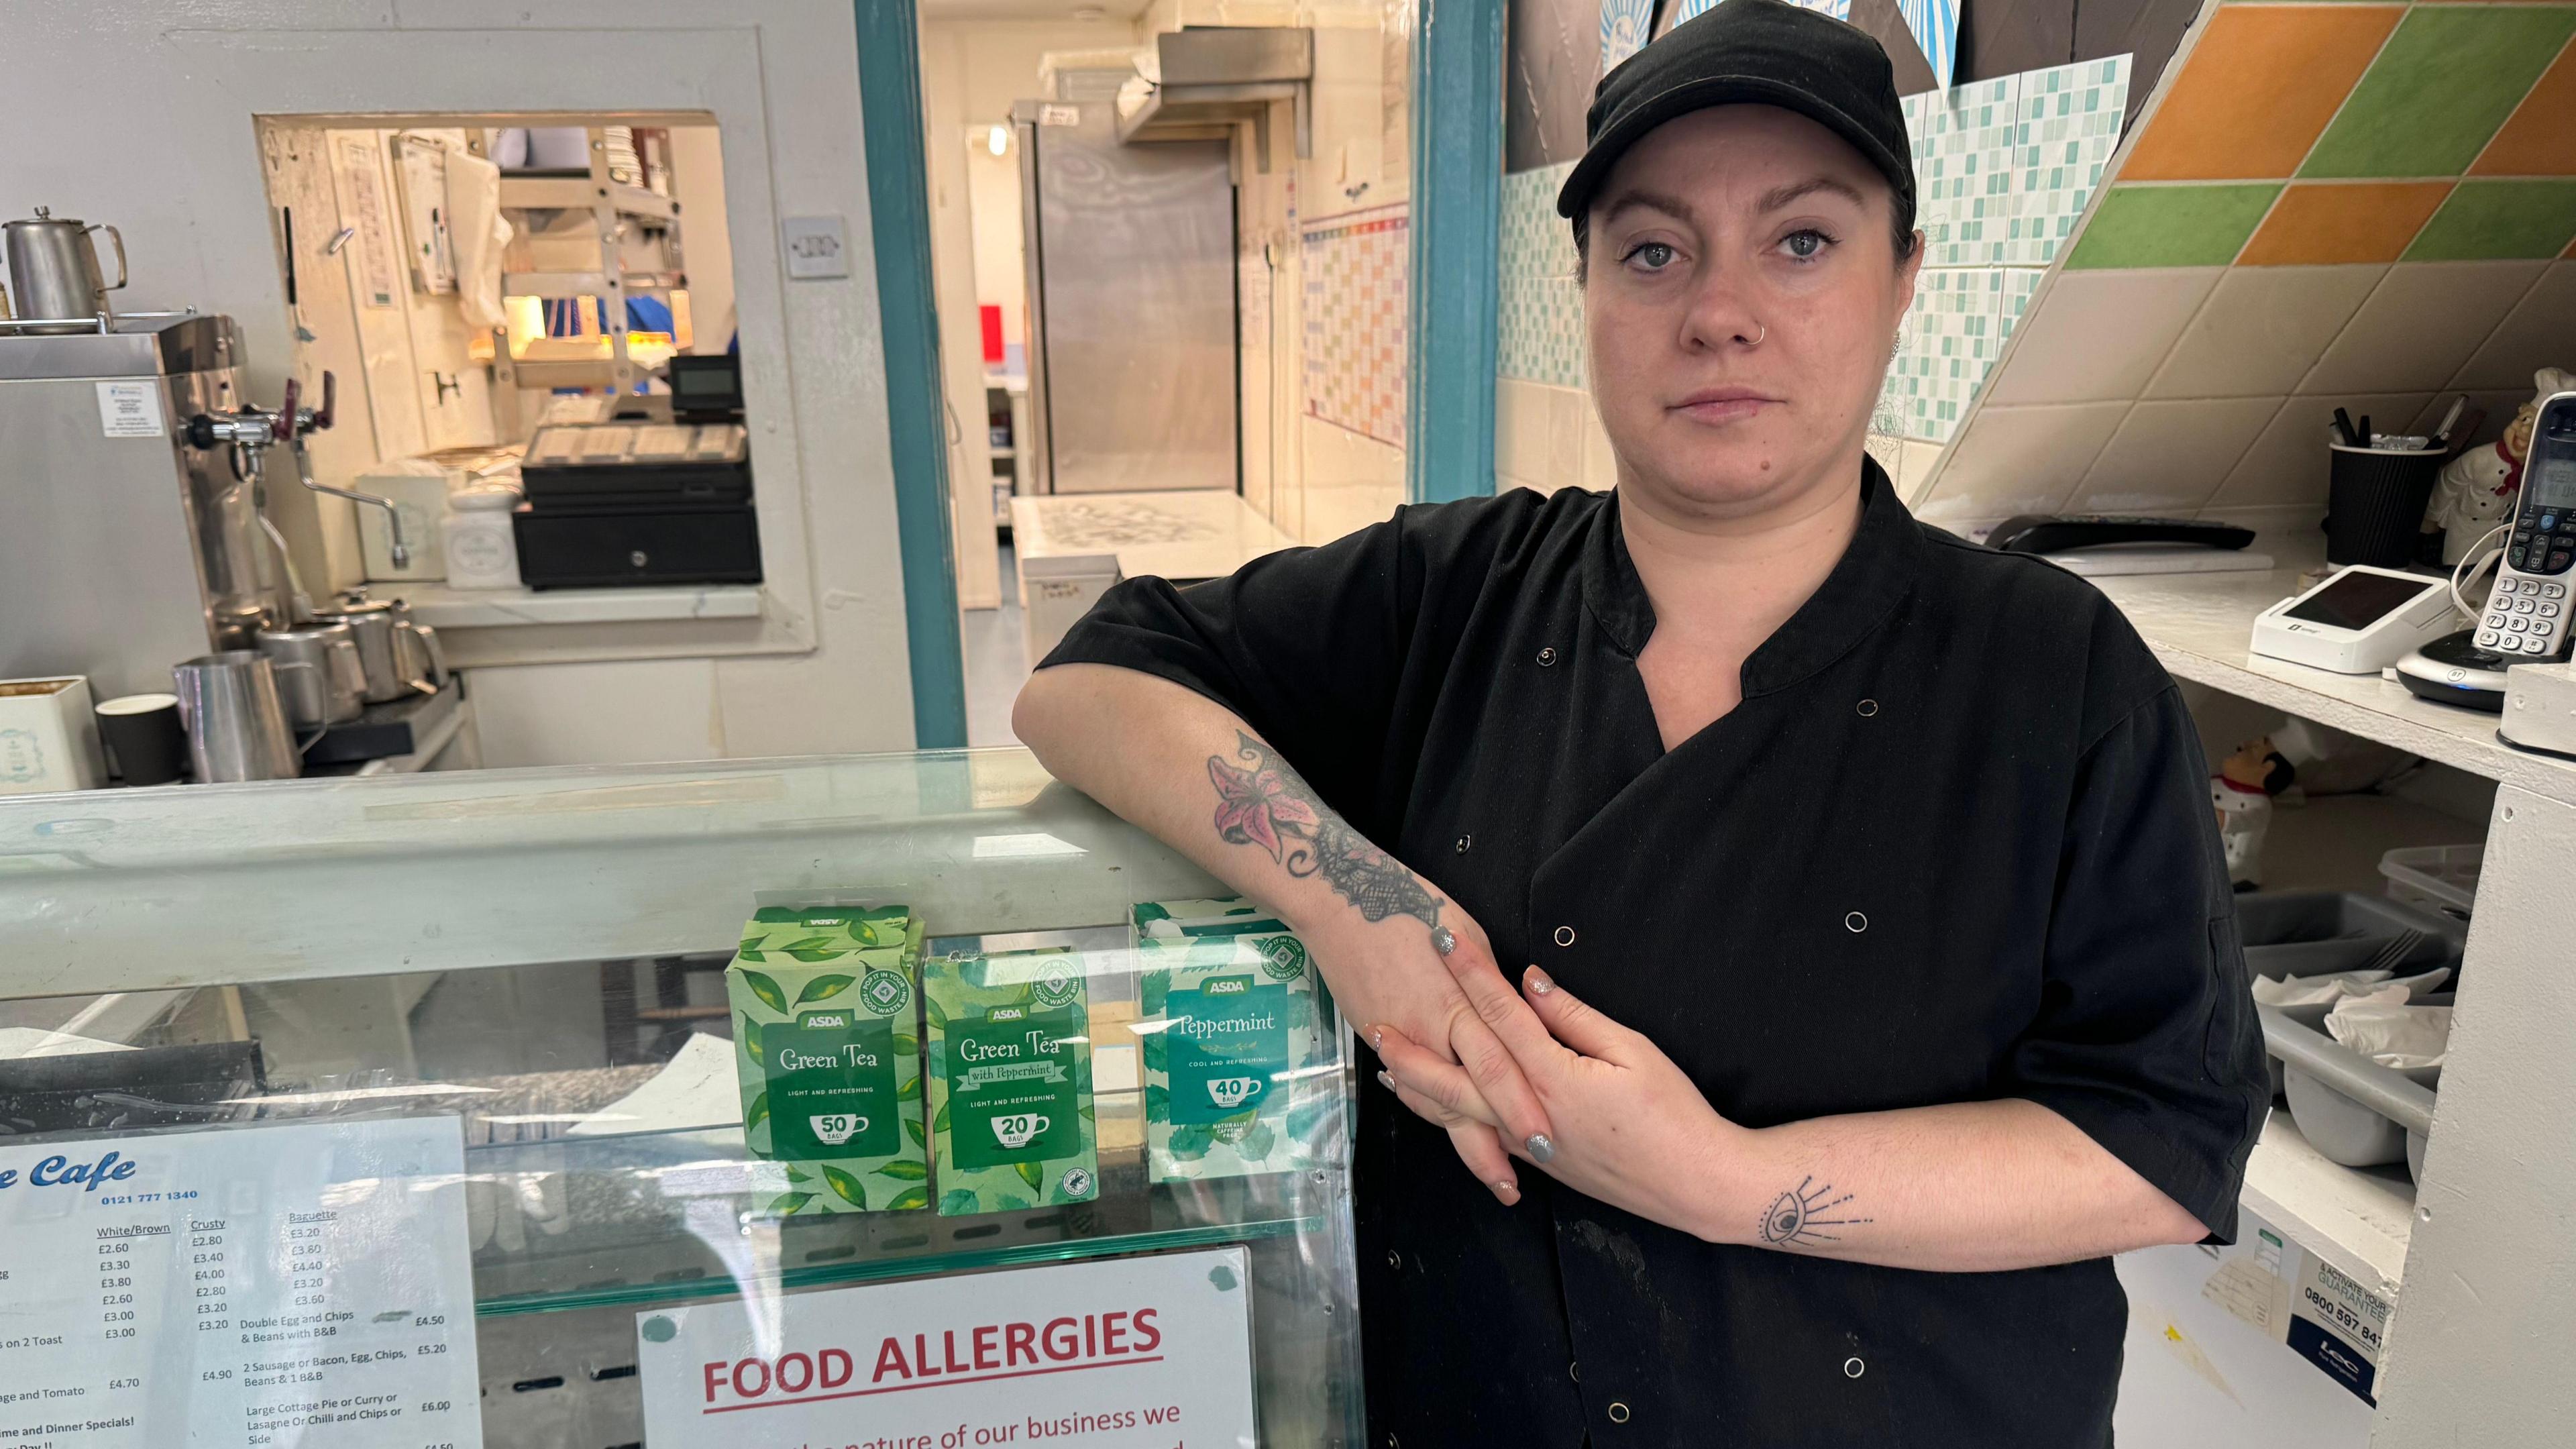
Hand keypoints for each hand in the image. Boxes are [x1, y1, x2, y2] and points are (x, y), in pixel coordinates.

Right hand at [1303, 906, 1555, 1204]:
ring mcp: (1401, 1039)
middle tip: (1517, 1186)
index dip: (1521, 1106)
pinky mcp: (1378, 1038)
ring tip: (1495, 1177)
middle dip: (1493, 1145)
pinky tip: (1450, 1131)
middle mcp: (1431, 1029)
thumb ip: (1490, 986)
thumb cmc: (1410, 904)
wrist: (1338, 901)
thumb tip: (1516, 1012)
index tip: (1547, 1140)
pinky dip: (1429, 1111)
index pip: (1499, 1066)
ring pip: (1436, 1102)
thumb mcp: (1468, 933)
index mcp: (1461, 1001)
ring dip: (1464, 1142)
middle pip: (1466, 1099)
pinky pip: (1409, 1084)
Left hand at [1373, 961, 1750, 1239]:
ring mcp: (1531, 1144)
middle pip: (1456, 1075)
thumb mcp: (1632, 1053)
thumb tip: (1532, 984)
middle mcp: (1529, 1114)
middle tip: (1376, 1019)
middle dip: (1415, 1044)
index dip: (1471, 974)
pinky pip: (1480, 1136)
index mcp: (1553, 1078)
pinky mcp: (1540, 1162)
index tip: (1443, 941)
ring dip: (1420, 1087)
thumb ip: (1575, 1018)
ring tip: (1386, 1065)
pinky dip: (1449, 1118)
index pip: (1499, 1016)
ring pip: (1459, 1114)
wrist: (1696, 1184)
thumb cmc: (1674, 1115)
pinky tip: (1436, 1107)